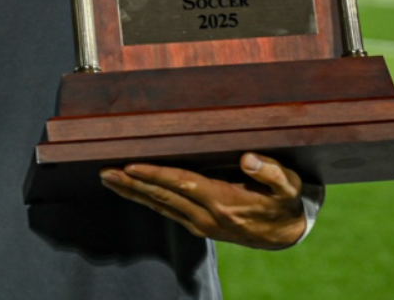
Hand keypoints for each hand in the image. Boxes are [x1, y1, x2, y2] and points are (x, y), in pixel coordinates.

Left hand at [100, 152, 306, 249]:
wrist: (287, 234)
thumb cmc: (285, 202)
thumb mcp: (288, 186)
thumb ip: (271, 172)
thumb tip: (249, 160)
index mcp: (223, 202)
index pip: (181, 185)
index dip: (155, 176)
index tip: (131, 166)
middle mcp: (206, 216)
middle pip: (162, 197)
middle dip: (132, 184)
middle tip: (105, 172)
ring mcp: (200, 223)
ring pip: (160, 206)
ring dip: (133, 192)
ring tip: (108, 179)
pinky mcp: (199, 225)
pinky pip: (166, 210)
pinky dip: (146, 199)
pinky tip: (132, 190)